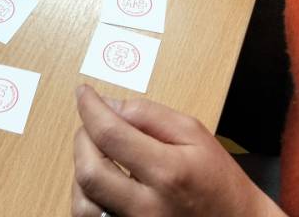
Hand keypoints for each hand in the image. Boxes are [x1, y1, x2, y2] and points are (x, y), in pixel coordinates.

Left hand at [72, 86, 283, 216]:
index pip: (111, 134)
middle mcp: (147, 208)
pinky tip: (103, 178)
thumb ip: (149, 115)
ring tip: (98, 152)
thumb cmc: (217, 180)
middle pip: (89, 172)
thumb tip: (109, 105)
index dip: (90, 108)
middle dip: (82, 139)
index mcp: (168, 173)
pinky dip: (86, 194)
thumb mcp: (194, 133)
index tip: (84, 93)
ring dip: (81, 170)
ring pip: (82, 203)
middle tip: (91, 123)